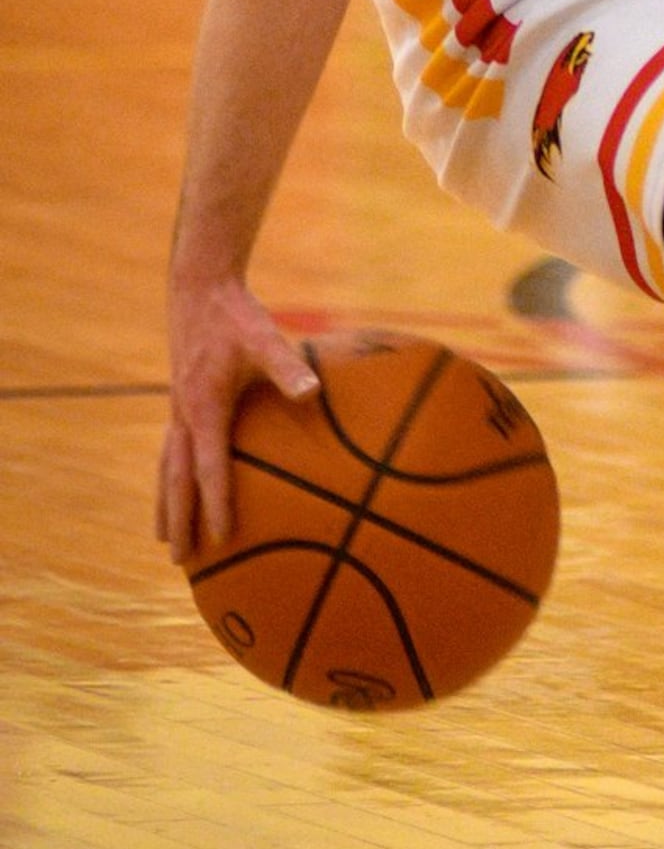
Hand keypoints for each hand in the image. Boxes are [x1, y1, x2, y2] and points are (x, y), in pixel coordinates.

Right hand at [158, 277, 318, 562]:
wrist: (200, 287)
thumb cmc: (237, 315)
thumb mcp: (266, 338)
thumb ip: (288, 368)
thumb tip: (312, 392)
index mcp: (204, 407)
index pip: (208, 468)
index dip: (216, 504)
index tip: (221, 540)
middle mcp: (184, 414)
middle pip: (176, 479)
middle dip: (180, 520)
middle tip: (180, 561)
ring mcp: (177, 408)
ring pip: (166, 468)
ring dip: (166, 504)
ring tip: (165, 538)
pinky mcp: (180, 399)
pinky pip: (170, 450)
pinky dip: (170, 477)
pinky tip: (178, 487)